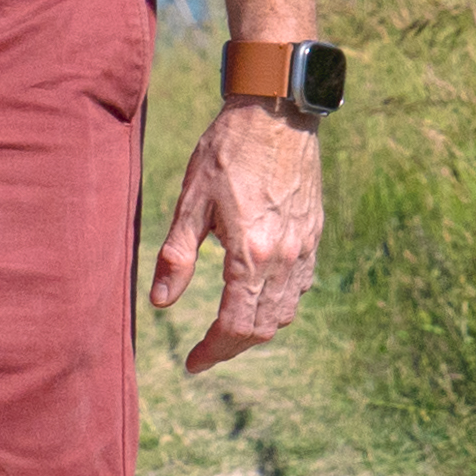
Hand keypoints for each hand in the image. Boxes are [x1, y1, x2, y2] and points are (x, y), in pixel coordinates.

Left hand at [146, 97, 320, 367]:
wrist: (276, 113)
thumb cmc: (227, 151)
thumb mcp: (191, 201)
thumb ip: (177, 256)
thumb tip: (161, 303)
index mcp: (251, 254)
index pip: (235, 326)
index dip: (212, 351)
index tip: (191, 362)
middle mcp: (284, 259)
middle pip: (263, 328)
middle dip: (232, 346)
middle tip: (205, 350)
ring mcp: (304, 249)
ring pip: (286, 311)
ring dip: (257, 328)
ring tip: (228, 327)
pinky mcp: (313, 235)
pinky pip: (301, 287)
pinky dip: (280, 304)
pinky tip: (258, 295)